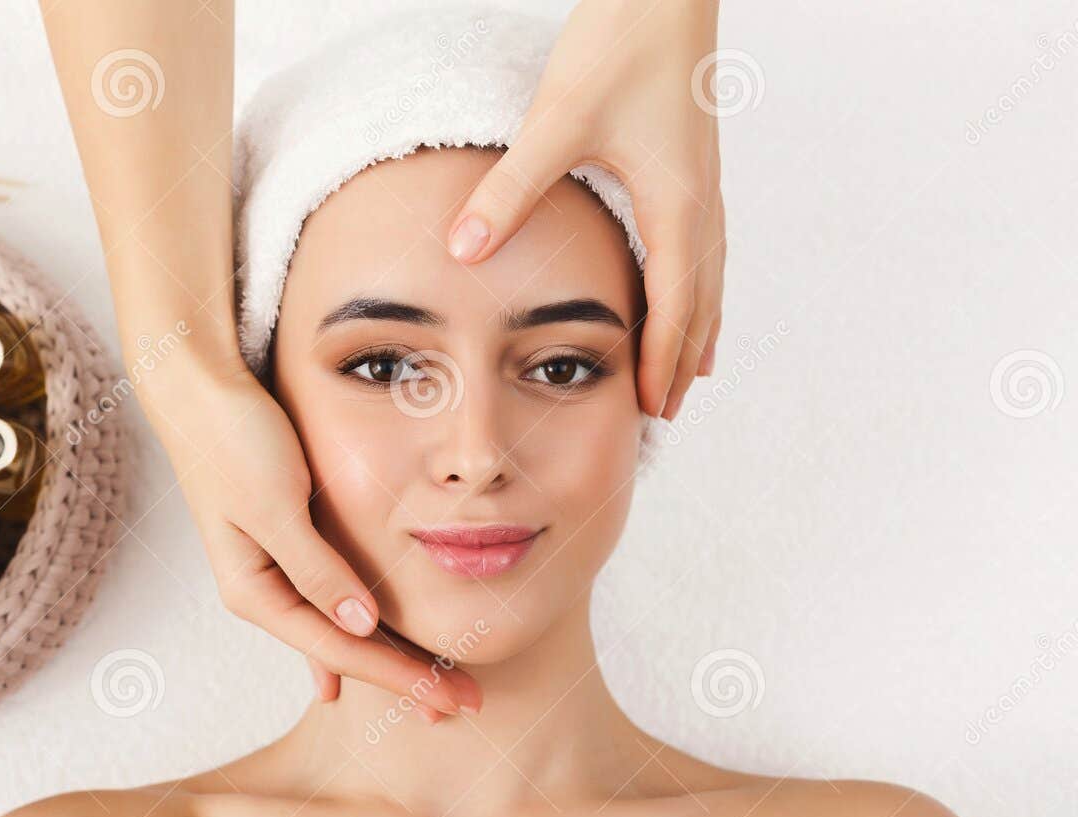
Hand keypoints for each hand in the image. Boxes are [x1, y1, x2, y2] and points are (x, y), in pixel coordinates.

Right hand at [143, 351, 482, 719]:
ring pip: (343, 630)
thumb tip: (360, 625)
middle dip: (405, 679)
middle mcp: (262, 593)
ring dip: (391, 657)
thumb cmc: (233, 439)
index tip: (449, 696)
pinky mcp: (287, 546)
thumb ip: (315, 567)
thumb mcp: (275, 504)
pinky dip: (360, 630)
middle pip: (345, 651)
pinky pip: (334, 601)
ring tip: (438, 687)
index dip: (399, 676)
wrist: (197, 389)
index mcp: (254, 592)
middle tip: (466, 703)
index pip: (340, 650)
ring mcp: (274, 573)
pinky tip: (365, 663)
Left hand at [446, 0, 726, 420]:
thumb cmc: (621, 46)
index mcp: (677, 205)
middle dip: (682, 360)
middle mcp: (702, 203)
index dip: (661, 360)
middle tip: (664, 413)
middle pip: (702, 303)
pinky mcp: (694, 167)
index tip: (650, 407)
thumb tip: (461, 249)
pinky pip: (705, 249)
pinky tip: (689, 293)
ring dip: (697, 330)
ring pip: (710, 278)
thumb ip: (510, 191)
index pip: (675, 306)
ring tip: (686, 375)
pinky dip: (699, 289)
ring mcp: (704, 185)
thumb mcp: (556, 123)